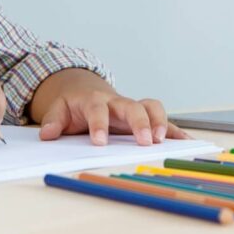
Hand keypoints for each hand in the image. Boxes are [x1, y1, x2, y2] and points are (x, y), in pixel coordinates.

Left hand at [30, 69, 189, 145]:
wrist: (86, 90)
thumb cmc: (74, 104)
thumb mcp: (59, 109)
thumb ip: (54, 121)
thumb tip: (46, 134)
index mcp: (95, 101)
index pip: (98, 111)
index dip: (99, 125)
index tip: (99, 142)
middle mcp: (117, 102)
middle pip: (132, 106)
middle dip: (140, 122)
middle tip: (145, 141)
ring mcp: (133, 108)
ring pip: (151, 107)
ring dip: (160, 123)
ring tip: (163, 141)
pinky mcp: (144, 117)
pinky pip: (164, 122)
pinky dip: (176, 132)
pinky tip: (187, 144)